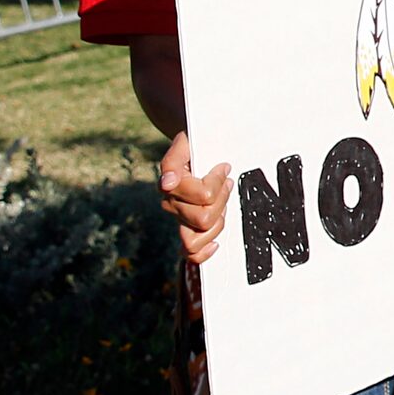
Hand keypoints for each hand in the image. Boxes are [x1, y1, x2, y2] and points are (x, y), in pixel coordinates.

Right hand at [158, 132, 231, 265]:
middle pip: (205, 218)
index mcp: (171, 183)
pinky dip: (203, 252)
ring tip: (222, 202)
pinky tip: (215, 244)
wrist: (191, 147)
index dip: (217, 183)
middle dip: (222, 200)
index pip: (205, 195)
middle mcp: (171, 202)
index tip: (224, 168)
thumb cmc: (193, 145)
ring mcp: (178, 216)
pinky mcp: (186, 227)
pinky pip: (190, 252)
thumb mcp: (186, 142)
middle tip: (225, 183)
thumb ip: (175, 158)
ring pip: (200, 235)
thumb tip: (168, 183)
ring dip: (218, 220)